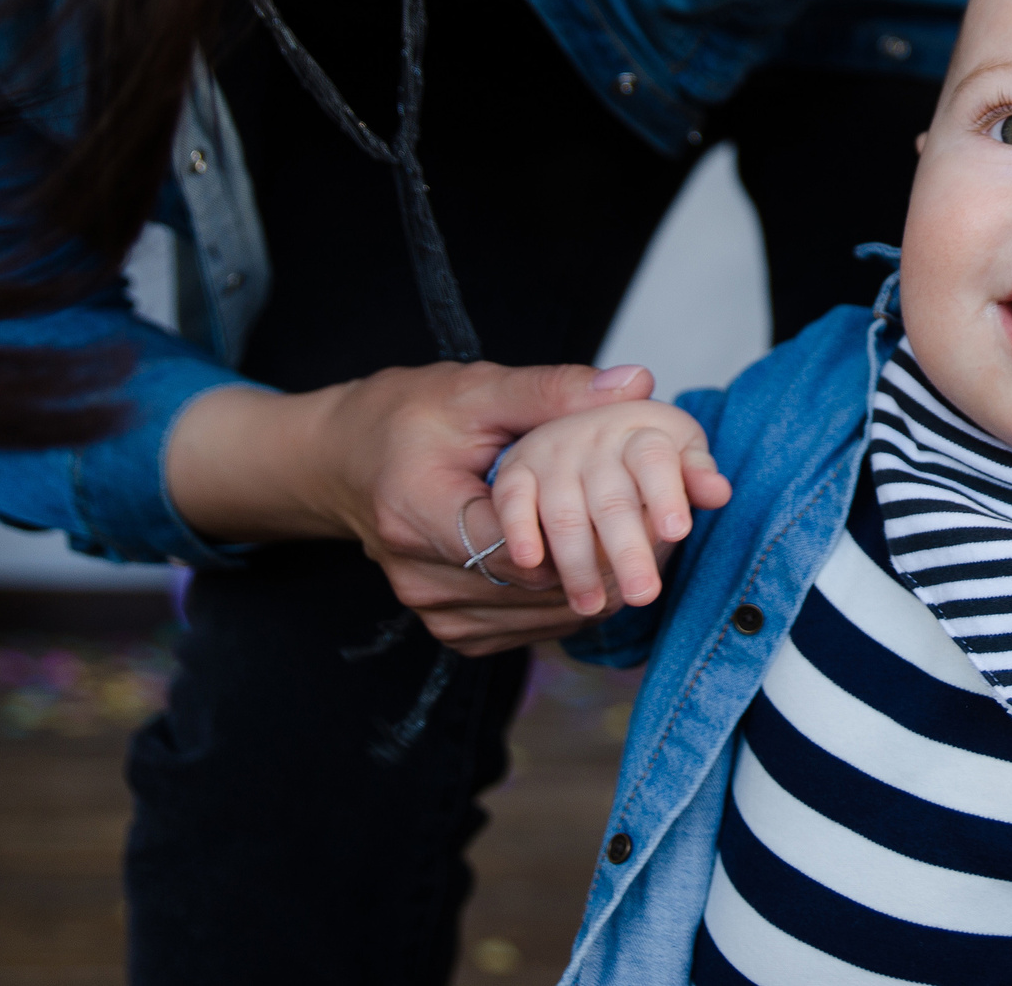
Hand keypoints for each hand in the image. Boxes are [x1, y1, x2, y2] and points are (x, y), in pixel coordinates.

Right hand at [169, 361, 679, 656]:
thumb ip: (553, 391)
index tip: (648, 512)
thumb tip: (636, 383)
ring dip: (596, 588)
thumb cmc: (408, 418)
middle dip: (606, 562)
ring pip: (541, 617)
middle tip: (666, 532)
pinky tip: (597, 566)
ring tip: (644, 547)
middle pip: (538, 591)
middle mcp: (420, 578)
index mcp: (419, 515)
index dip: (594, 535)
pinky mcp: (451, 629)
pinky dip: (568, 602)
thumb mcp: (477, 389)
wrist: (346, 459)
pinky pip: (527, 628)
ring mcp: (433, 612)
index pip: (525, 550)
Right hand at [490, 398, 729, 615]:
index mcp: (638, 429)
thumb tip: (720, 491)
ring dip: (577, 562)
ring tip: (593, 605)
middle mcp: (594, 439)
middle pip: (612, 500)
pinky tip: (532, 563)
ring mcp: (551, 454)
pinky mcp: (517, 470)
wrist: (573, 415)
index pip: (653, 459)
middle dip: (627, 551)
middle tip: (644, 594)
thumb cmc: (634, 442)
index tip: (677, 531)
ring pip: (565, 513)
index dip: (666, 493)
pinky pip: (514, 500)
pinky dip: (520, 531)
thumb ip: (691, 468)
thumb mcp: (675, 442)